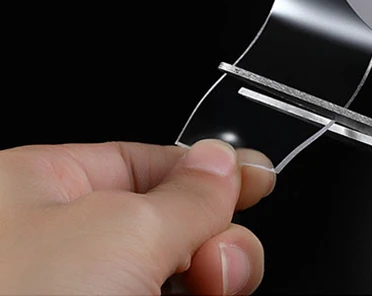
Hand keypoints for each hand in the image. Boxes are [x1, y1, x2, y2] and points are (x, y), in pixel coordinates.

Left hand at [0, 139, 275, 295]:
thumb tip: (224, 161)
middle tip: (221, 268)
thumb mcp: (123, 231)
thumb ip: (189, 194)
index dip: (207, 169)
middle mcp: (54, 245)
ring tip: (211, 290)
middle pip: (166, 222)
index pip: (145, 160)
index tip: (260, 179)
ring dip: (208, 280)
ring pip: (168, 277)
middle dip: (212, 238)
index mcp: (39, 189)